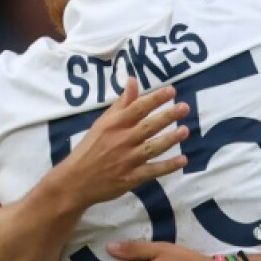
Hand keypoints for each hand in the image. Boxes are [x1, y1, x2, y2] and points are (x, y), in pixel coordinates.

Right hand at [59, 77, 189, 208]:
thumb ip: (121, 103)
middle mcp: (122, 140)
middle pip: (148, 126)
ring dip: (169, 139)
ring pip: (152, 147)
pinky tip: (182, 160)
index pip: (137, 108)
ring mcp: (127, 160)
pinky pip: (153, 171)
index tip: (172, 91)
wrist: (75, 180)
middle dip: (167, 116)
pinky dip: (168, 166)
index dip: (155, 99)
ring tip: (185, 131)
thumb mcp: (102, 123)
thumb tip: (133, 80)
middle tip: (184, 108)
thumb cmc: (90, 148)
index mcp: (114, 125)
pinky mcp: (131, 177)